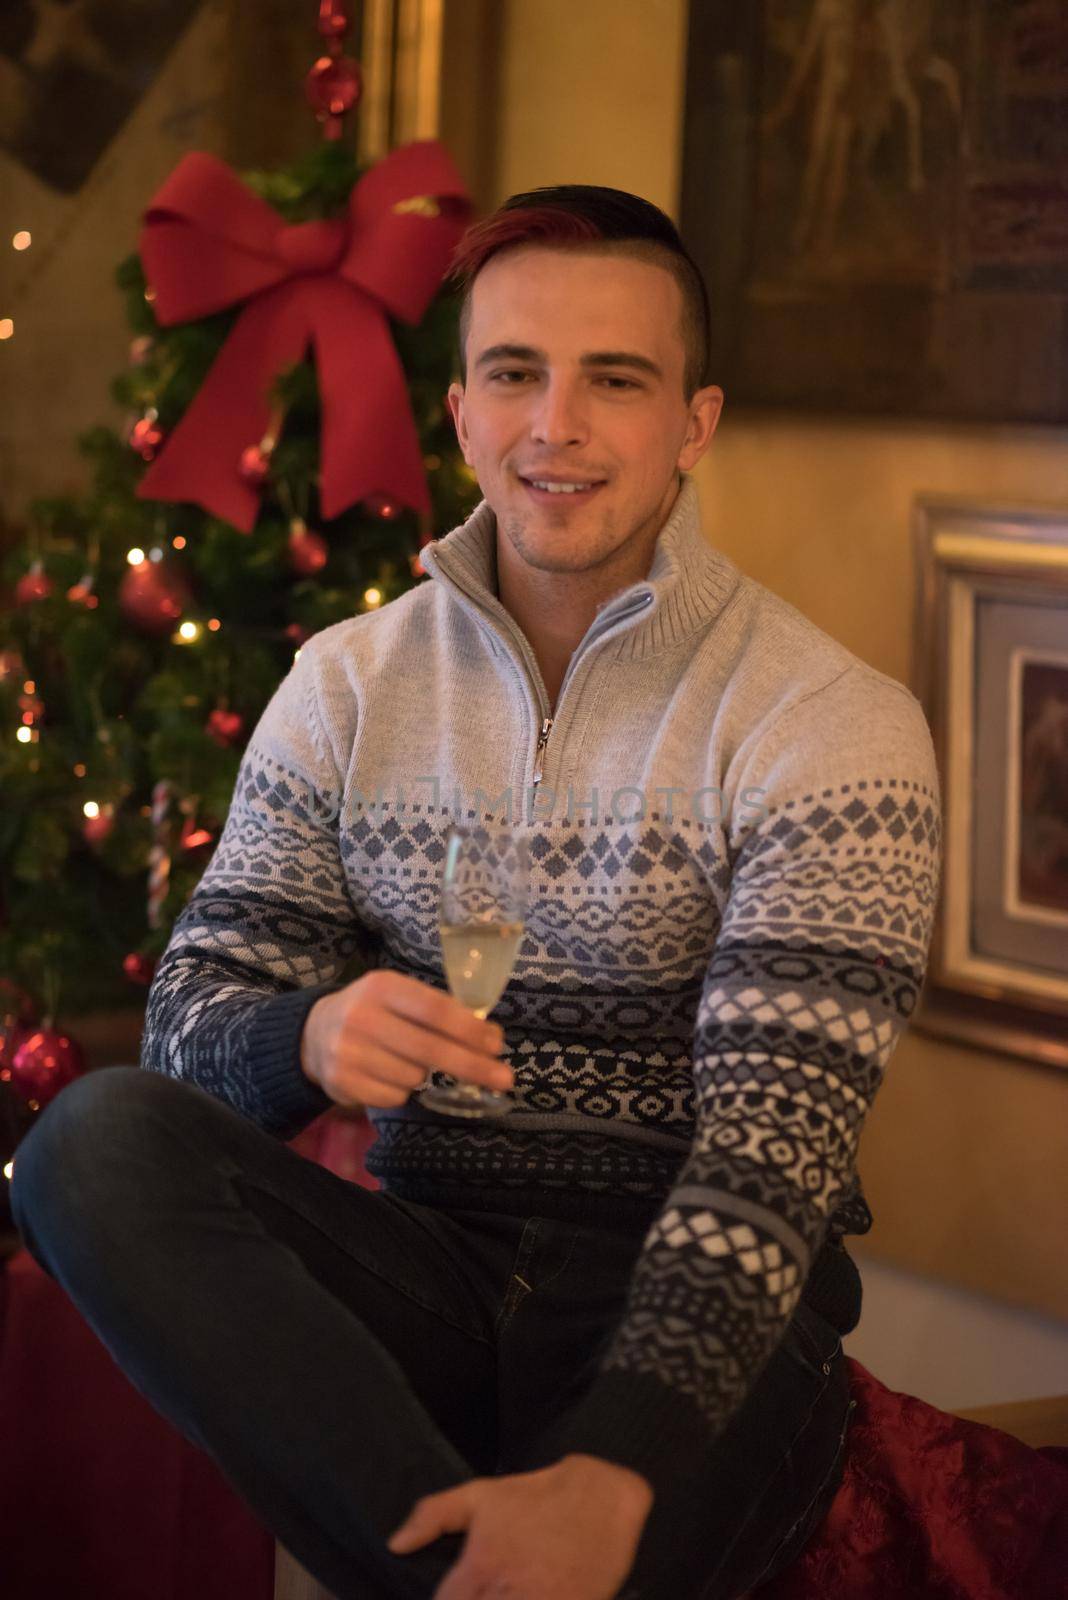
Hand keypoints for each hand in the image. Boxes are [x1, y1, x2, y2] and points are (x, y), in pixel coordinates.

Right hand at [300, 969, 512, 1112]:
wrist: (312, 1034)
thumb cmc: (372, 1013)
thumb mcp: (397, 996)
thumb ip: (436, 1009)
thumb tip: (488, 1035)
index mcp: (382, 987)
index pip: (435, 1009)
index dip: (470, 1030)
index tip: (497, 1044)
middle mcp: (362, 1016)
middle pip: (431, 1048)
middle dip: (473, 1066)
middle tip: (504, 1079)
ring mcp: (348, 1051)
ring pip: (414, 1077)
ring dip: (424, 1075)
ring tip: (406, 1060)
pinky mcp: (341, 1081)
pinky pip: (394, 1097)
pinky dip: (401, 1091)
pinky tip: (386, 1075)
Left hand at [387, 1455, 653, 1599]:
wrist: (601, 1498)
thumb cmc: (537, 1497)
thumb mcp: (481, 1496)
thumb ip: (433, 1515)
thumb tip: (395, 1544)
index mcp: (479, 1567)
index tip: (450, 1598)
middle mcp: (506, 1593)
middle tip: (483, 1592)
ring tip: (502, 1594)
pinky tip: (528, 1597)